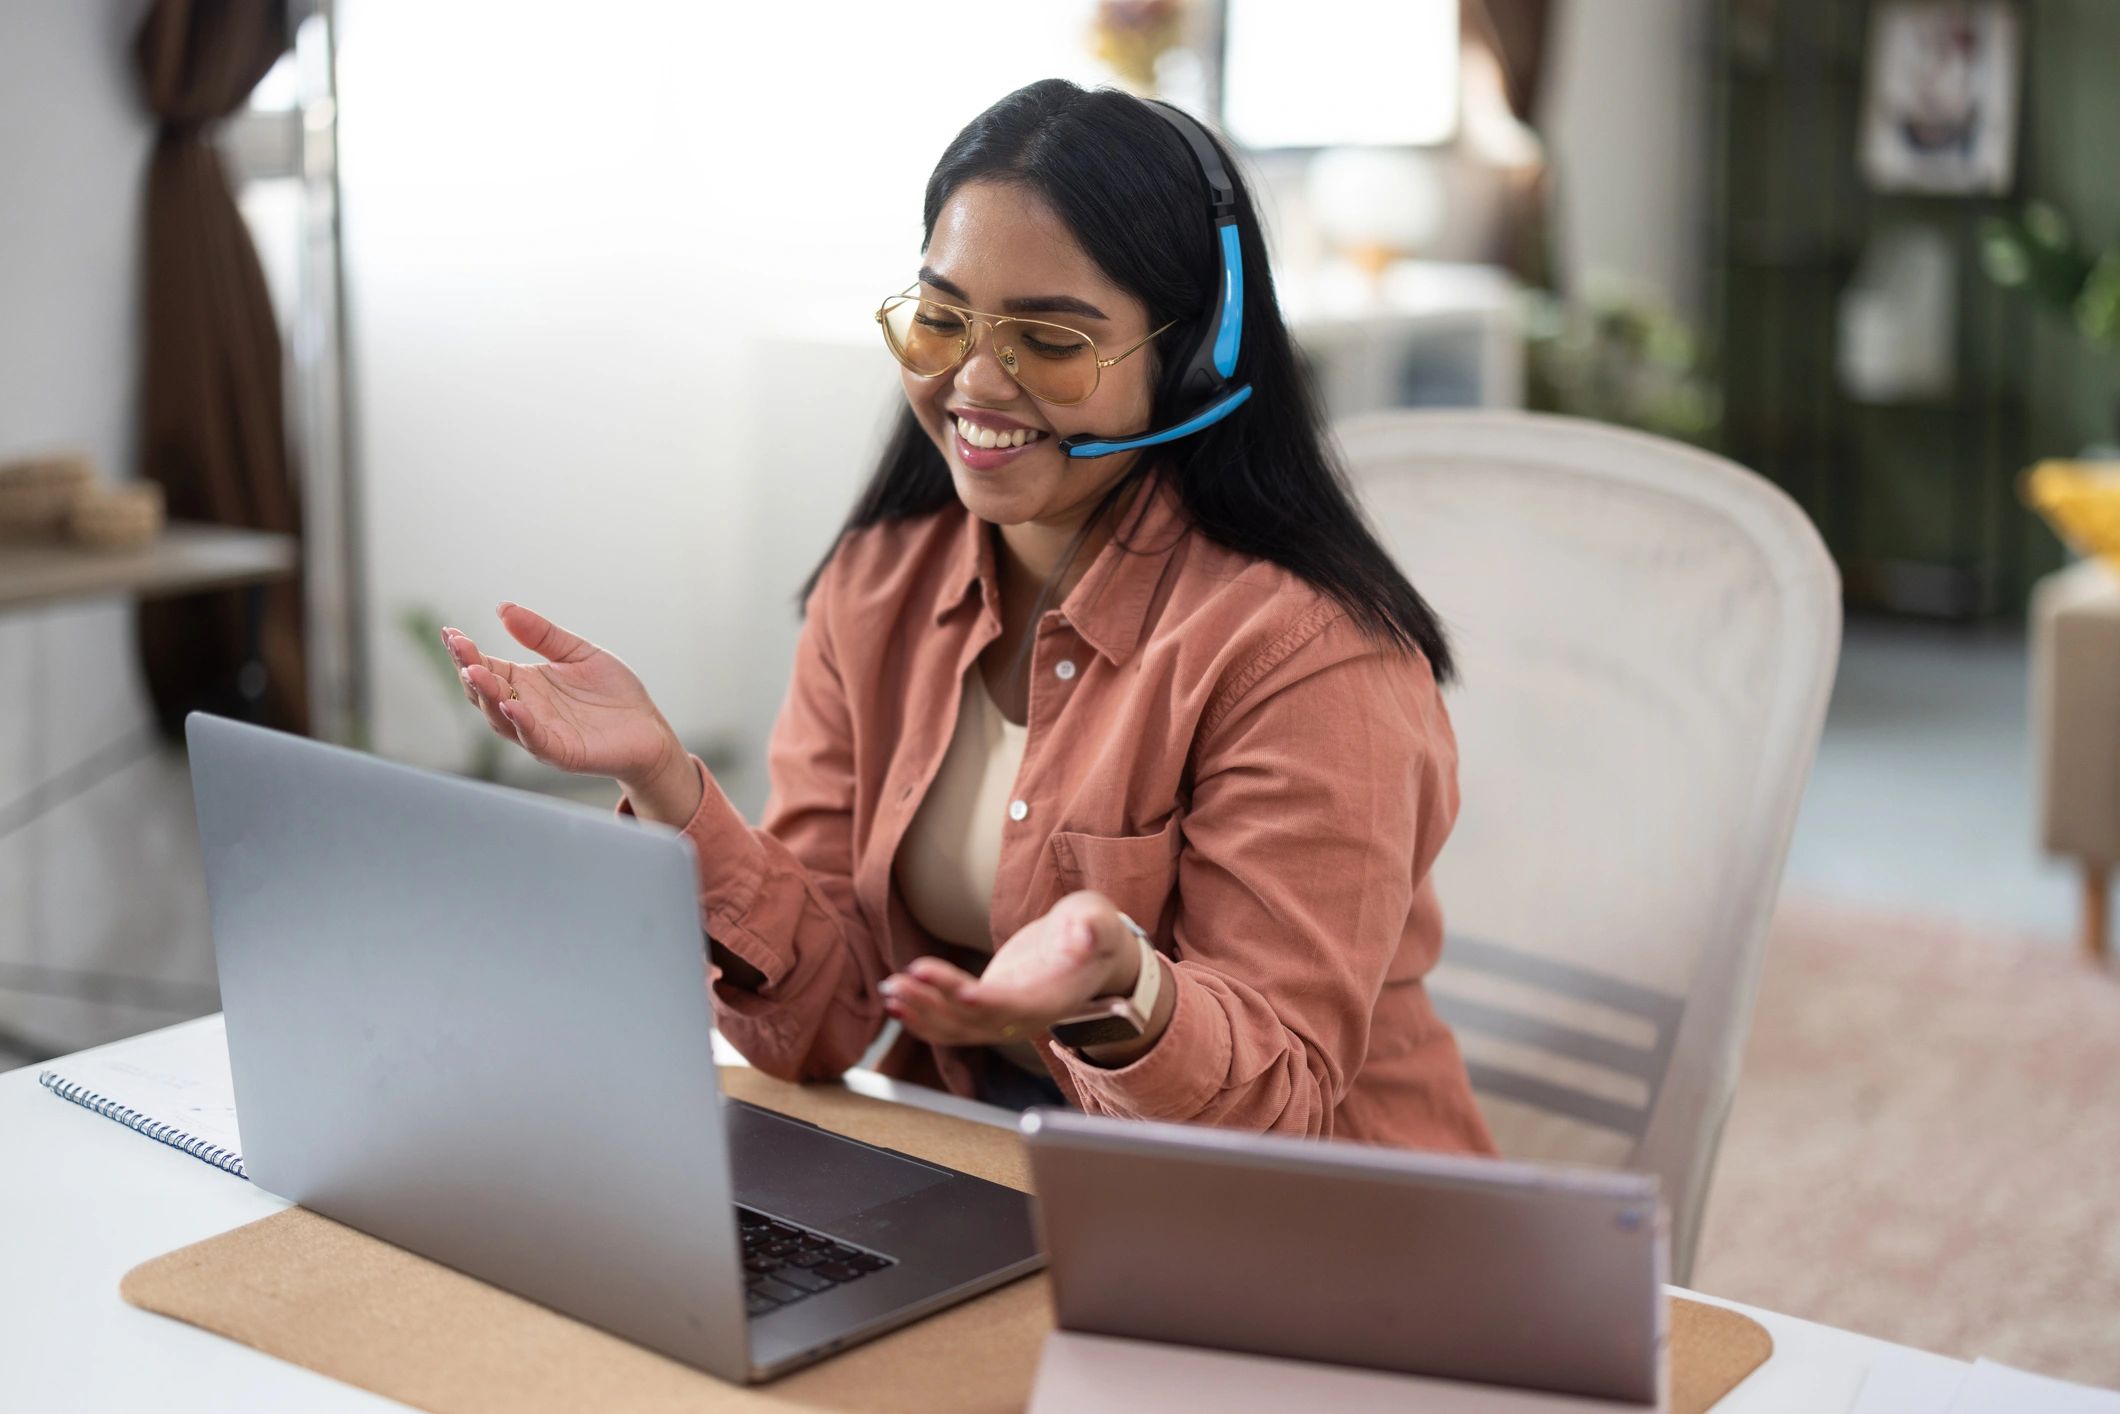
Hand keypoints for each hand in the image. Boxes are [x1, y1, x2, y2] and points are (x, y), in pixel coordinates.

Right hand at [442, 603, 695, 811]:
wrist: (648, 727)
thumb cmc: (612, 692)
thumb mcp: (577, 652)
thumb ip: (542, 634)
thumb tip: (503, 608)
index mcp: (525, 683)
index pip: (485, 666)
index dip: (466, 651)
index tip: (450, 632)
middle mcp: (525, 709)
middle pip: (484, 693)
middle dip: (469, 669)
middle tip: (458, 647)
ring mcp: (540, 732)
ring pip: (501, 718)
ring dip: (486, 696)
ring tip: (475, 672)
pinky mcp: (561, 752)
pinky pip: (535, 739)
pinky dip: (521, 724)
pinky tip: (512, 705)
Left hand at [879, 891, 1140, 1047]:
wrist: (1088, 955)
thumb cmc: (1093, 932)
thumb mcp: (1099, 921)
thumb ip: (1094, 928)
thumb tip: (1085, 934)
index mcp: (1054, 997)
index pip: (1019, 1006)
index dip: (992, 1003)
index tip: (964, 993)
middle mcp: (1026, 1018)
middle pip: (977, 1020)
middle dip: (938, 1004)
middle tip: (903, 981)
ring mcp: (1004, 1019)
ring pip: (958, 1027)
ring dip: (921, 1012)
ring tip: (892, 989)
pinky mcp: (986, 1011)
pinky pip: (951, 1025)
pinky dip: (922, 1018)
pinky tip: (896, 1002)